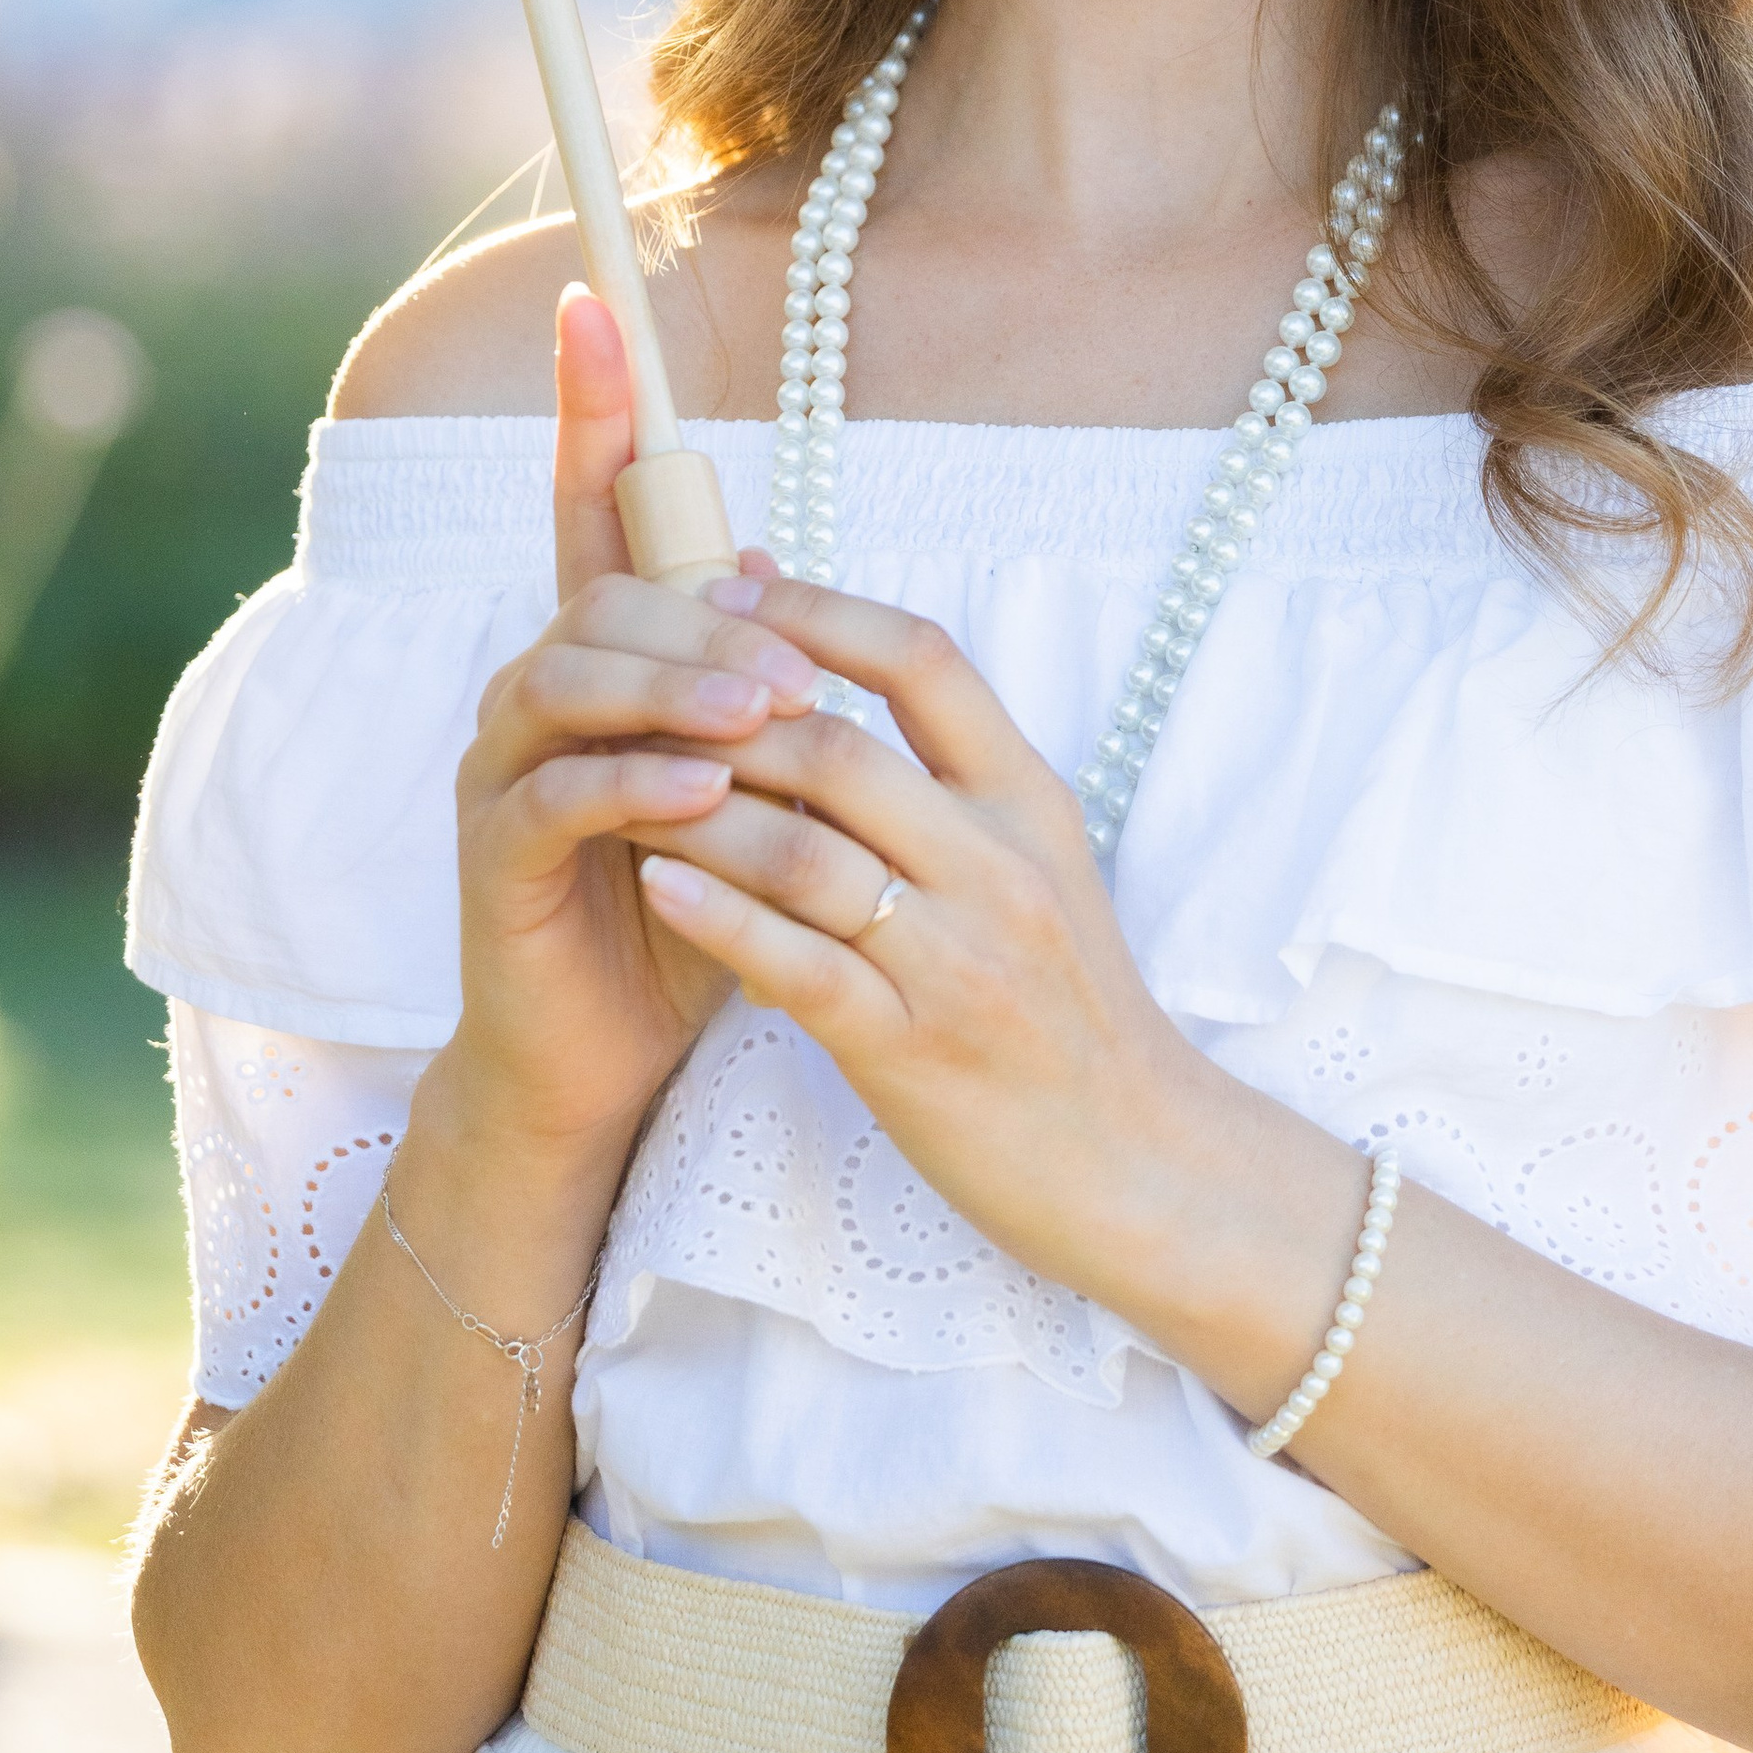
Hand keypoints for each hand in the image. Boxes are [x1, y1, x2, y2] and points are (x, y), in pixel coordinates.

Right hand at [429, 289, 820, 1165]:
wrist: (601, 1060)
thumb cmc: (683, 907)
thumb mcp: (736, 780)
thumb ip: (741, 678)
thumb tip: (758, 563)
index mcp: (597, 657)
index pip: (586, 507)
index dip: (588, 406)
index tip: (593, 304)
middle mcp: (533, 690)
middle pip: (603, 600)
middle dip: (703, 619)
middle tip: (801, 667)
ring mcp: (502, 767)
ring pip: (575, 681)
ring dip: (678, 691)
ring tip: (767, 720)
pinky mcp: (493, 852)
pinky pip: (560, 792)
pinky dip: (637, 784)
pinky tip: (707, 791)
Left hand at [627, 577, 1349, 1344]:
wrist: (1140, 1161)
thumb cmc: (1070, 1007)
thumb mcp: (1038, 865)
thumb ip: (951, 778)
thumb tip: (842, 665)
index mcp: (1029, 802)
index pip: (922, 661)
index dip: (818, 612)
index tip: (731, 590)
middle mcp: (997, 864)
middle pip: (839, 746)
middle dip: (720, 711)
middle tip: (631, 686)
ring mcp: (956, 958)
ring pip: (802, 850)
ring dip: (693, 809)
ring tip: (612, 782)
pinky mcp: (912, 1049)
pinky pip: (799, 964)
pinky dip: (720, 917)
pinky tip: (656, 886)